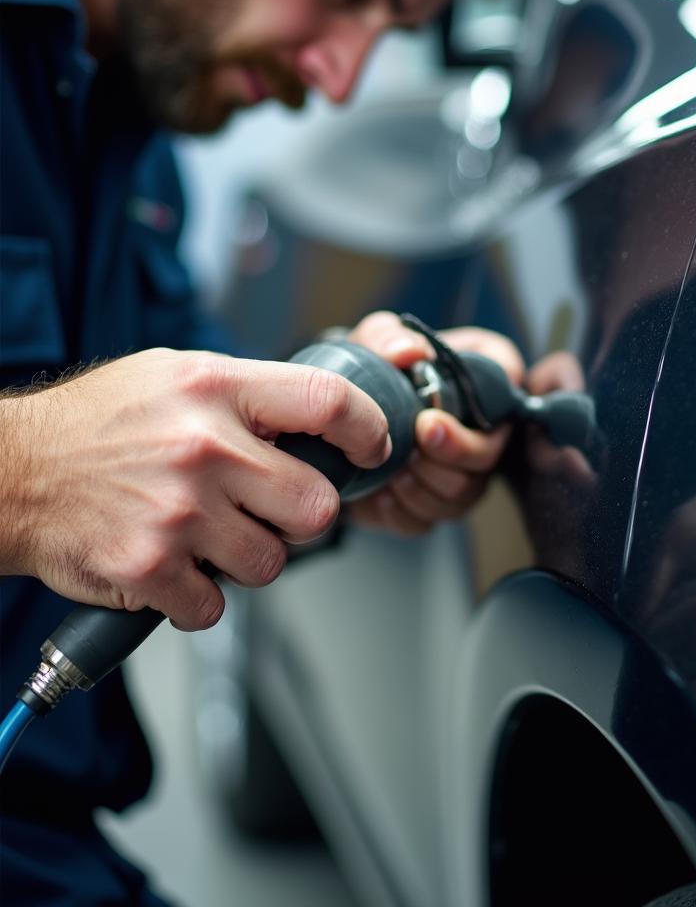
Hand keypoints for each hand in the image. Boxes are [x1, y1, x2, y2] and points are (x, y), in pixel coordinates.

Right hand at [0, 349, 390, 629]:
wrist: (13, 471)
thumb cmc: (98, 422)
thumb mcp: (178, 375)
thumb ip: (249, 396)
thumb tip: (318, 423)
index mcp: (217, 389)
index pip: (328, 401)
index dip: (368, 429)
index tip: (373, 448)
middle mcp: (204, 448)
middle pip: (318, 505)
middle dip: (303, 514)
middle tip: (272, 507)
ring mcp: (179, 512)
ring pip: (273, 562)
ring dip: (249, 558)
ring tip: (211, 534)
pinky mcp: (150, 568)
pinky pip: (216, 606)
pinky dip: (200, 597)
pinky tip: (176, 565)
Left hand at [345, 312, 523, 535]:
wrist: (343, 408)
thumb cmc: (374, 366)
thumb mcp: (376, 338)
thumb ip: (388, 336)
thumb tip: (410, 352)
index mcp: (485, 381)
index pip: (507, 400)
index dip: (472, 422)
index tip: (429, 422)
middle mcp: (484, 431)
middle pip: (487, 461)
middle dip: (446, 458)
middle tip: (410, 447)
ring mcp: (461, 472)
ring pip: (459, 497)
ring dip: (422, 487)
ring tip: (392, 470)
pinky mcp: (431, 503)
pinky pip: (425, 522)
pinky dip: (400, 511)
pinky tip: (381, 493)